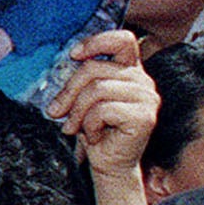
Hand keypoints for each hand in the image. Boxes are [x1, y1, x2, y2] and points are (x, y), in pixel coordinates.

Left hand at [47, 31, 155, 180]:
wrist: (108, 164)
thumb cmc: (94, 130)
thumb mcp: (82, 98)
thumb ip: (79, 79)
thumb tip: (57, 66)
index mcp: (129, 70)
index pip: (122, 40)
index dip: (96, 42)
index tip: (73, 55)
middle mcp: (143, 81)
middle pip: (95, 68)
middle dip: (69, 91)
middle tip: (56, 111)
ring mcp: (147, 98)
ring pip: (97, 89)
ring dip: (78, 112)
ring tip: (75, 126)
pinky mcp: (144, 117)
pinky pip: (103, 110)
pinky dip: (90, 124)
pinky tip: (95, 136)